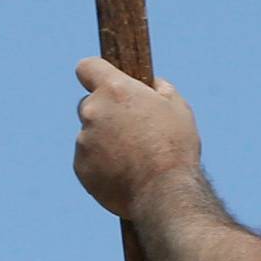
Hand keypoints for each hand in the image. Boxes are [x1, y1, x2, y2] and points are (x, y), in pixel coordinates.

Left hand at [73, 58, 200, 217]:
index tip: (103, 83)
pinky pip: (88, 161)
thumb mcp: (179, 109)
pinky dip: (102, 166)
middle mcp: (93, 111)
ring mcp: (84, 140)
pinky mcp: (81, 167)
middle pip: (89, 105)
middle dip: (106, 115)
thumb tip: (153, 85)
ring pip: (90, 136)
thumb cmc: (175, 148)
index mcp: (115, 90)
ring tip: (134, 160)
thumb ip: (161, 90)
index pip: (87, 67)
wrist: (165, 193)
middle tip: (132, 132)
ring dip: (106, 143)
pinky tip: (126, 175)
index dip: (95, 74)